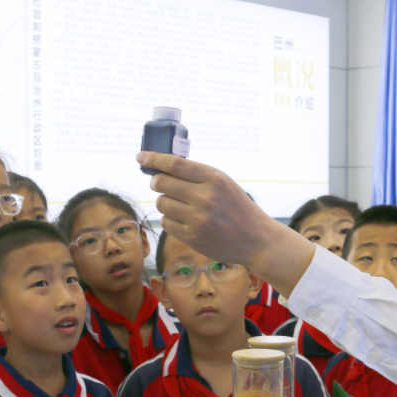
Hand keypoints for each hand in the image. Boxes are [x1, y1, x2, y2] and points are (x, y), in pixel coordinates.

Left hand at [137, 152, 314, 295]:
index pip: (175, 164)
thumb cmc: (237, 208)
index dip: (154, 159)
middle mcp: (205, 197)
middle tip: (160, 183)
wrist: (256, 239)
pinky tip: (186, 221)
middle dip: (157, 182)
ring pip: (162, 203)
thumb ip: (198, 175)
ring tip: (181, 206)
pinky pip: (166, 222)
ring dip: (166, 202)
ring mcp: (198, 219)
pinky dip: (171, 220)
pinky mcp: (192, 237)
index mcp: (214, 179)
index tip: (140, 157)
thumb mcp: (224, 183)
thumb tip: (163, 168)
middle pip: (161, 183)